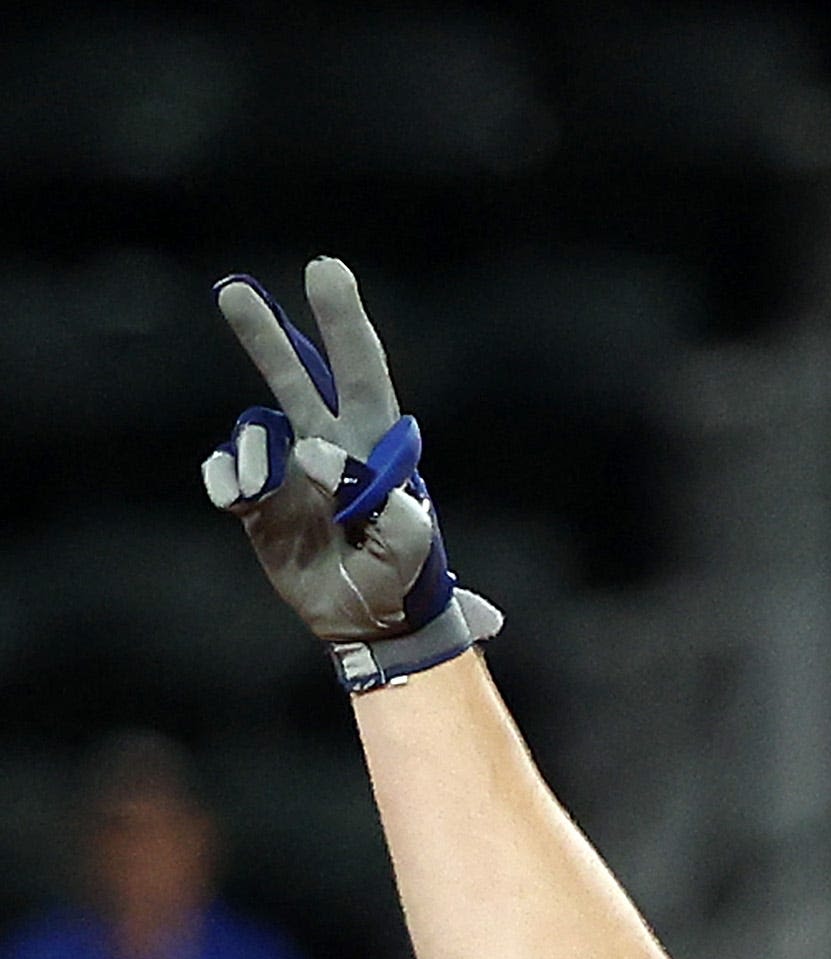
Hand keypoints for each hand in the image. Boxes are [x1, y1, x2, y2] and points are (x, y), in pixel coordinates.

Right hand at [203, 257, 500, 694]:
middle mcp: (328, 445)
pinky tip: (241, 500)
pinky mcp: (257, 503)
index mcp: (375, 445)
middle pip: (296, 376)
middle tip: (234, 291)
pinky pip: (229, 475)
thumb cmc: (402, 582)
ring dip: (253, 453)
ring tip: (263, 493)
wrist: (370, 626)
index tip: (324, 270)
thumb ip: (383, 501)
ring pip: (255, 430)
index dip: (343, 322)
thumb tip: (316, 453)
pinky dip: (228, 480)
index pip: (362, 372)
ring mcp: (288, 472)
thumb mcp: (411, 550)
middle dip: (267, 334)